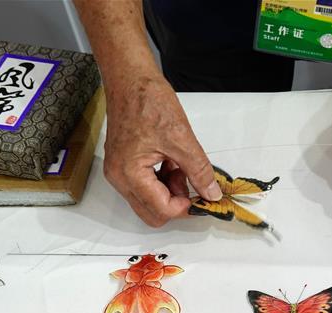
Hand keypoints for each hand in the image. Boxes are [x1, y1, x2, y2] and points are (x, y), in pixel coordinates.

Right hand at [103, 73, 221, 226]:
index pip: (161, 210)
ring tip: (180, 165)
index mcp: (130, 173)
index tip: (202, 195)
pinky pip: (145, 187)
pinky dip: (162, 181)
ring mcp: (119, 173)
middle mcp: (119, 178)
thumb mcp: (182, 140)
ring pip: (149, 202)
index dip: (185, 207)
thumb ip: (199, 172)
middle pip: (152, 213)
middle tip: (191, 182)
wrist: (130, 79)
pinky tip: (171, 161)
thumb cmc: (148, 101)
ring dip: (169, 191)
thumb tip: (212, 193)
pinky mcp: (123, 166)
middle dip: (176, 203)